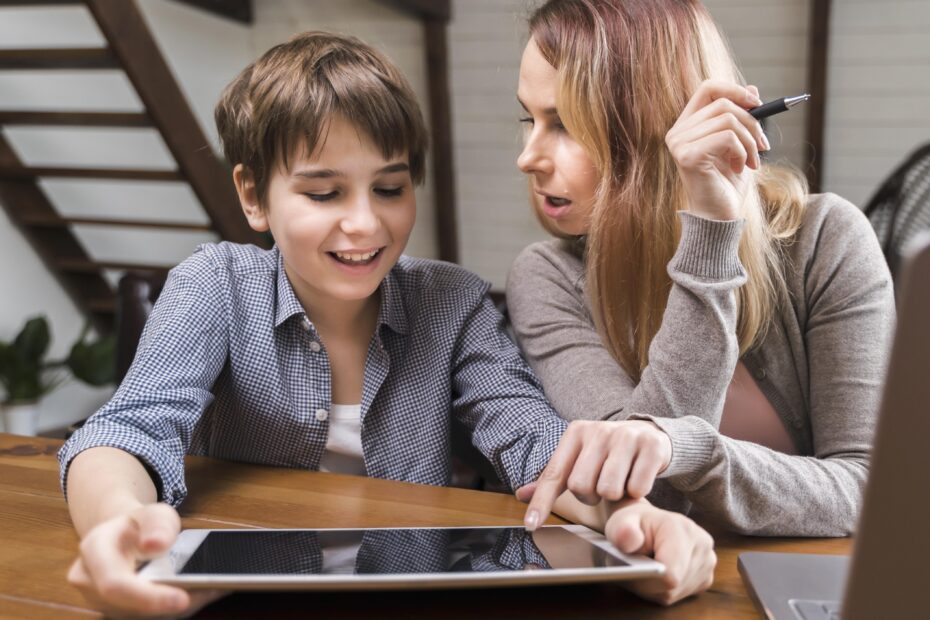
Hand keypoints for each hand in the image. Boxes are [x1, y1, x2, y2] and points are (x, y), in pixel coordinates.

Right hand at [67, 502, 223, 617]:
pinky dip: (175, 610)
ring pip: (141, 618)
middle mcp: (89, 581)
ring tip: (212, 589)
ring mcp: (100, 602)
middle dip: (172, 606)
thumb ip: (157, 525)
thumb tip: (156, 545)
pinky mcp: (117, 613)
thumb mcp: (153, 513)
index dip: (148, 596)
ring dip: (177, 610)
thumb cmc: (141, 524)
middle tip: (213, 590)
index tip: (182, 598)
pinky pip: (149, 618)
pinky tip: (200, 594)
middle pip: (130, 608)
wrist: (124, 536)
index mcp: (93, 550)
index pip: (115, 583)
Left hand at [519, 419, 671, 529]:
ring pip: (609, 490)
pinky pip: (637, 489)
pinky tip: (637, 478)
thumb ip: (552, 478)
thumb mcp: (578, 459)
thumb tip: (520, 495)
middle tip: (600, 486)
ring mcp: (625, 436)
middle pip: (581, 487)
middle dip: (590, 496)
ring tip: (619, 481)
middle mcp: (598, 431)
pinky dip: (636, 492)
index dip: (541, 502)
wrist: (649, 435)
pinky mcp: (650, 446)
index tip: (531, 525)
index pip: (554, 474)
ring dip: (614, 495)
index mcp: (576, 433)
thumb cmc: (607, 453)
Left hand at [607, 499, 715, 604]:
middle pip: (673, 586)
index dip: (648, 581)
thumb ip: (622, 531)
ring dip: (656, 586)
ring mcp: (708, 561)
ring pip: (676, 592)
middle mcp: (702, 544)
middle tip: (637, 567)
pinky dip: (665, 588)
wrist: (647, 523)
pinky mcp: (706, 575)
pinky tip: (658, 573)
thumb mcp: (621, 522)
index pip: (671, 575)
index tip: (635, 573)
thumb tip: (629, 539)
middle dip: (650, 583)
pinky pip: (681, 594)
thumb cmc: (632, 524)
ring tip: (647, 567)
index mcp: (683, 529)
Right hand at [665, 79, 768, 220]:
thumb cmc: (727, 184)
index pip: (708, 89)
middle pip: (723, 103)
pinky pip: (727, 137)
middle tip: (763, 145)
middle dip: (752, 122)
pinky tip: (740, 168)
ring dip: (750, 141)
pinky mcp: (688, 156)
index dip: (735, 90)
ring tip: (752, 161)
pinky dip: (742, 151)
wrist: (719, 217)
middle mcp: (678, 132)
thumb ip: (741, 117)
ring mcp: (679, 144)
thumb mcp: (740, 144)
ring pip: (728, 119)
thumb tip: (752, 89)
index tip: (758, 104)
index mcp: (687, 126)